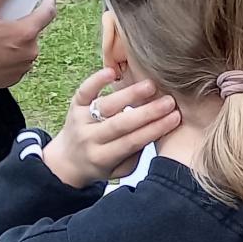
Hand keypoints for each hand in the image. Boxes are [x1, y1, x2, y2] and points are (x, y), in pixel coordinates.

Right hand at [0, 0, 57, 94]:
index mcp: (26, 33)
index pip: (47, 13)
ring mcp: (23, 67)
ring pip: (25, 47)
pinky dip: (9, 56)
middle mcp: (30, 52)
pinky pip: (17, 62)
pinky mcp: (14, 78)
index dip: (49, 2)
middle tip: (4, 20)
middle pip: (33, 30)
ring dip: (16, 41)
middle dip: (22, 23)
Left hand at [42, 69, 180, 187]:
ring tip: (151, 86)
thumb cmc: (102, 164)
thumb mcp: (119, 170)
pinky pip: (84, 91)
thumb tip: (156, 131)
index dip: (155, 130)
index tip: (176, 117)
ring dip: (129, 95)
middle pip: (120, 124)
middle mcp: (89, 139)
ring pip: (106, 106)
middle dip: (147, 112)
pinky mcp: (74, 106)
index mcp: (102, 158)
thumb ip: (135, 155)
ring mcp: (80, 120)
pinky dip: (97, 80)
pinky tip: (114, 72)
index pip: (131, 142)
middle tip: (169, 101)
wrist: (66, 161)